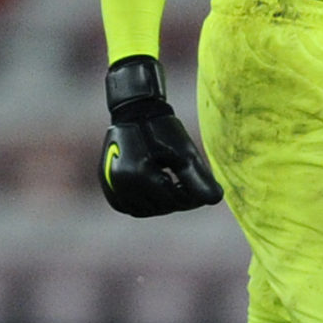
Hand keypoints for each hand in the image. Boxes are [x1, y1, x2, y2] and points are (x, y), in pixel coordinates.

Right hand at [100, 55, 222, 216]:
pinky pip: (126, 206)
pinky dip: (142, 204)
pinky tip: (154, 192)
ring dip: (160, 203)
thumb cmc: (164, 130)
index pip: (174, 200)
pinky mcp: (106, 184)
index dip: (191, 199)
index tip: (199, 192)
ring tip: (170, 187)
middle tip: (185, 187)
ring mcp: (111, 184)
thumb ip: (199, 179)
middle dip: (176, 200)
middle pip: (159, 207)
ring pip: (143, 210)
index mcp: (142, 174)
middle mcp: (122, 183)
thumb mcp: (185, 152)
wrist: (135, 112)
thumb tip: (216, 200)